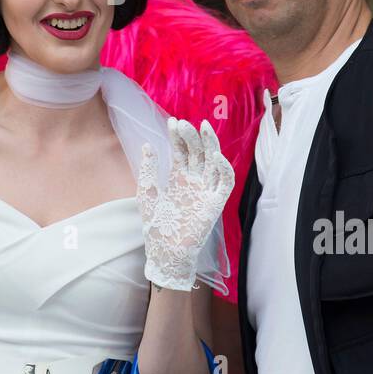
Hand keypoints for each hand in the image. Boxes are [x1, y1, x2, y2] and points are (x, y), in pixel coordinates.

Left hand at [136, 117, 235, 291]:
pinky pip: (225, 182)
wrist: (165, 252)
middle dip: (192, 136)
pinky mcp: (216, 203)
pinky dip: (224, 168)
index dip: (179, 136)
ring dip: (210, 144)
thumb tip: (147, 145)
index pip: (183, 151)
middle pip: (198, 152)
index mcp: (179, 178)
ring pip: (214, 161)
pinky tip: (214, 155)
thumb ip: (149, 170)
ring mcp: (206, 191)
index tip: (173, 122)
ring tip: (202, 127)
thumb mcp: (148, 193)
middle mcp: (194, 181)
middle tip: (183, 124)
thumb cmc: (157, 226)